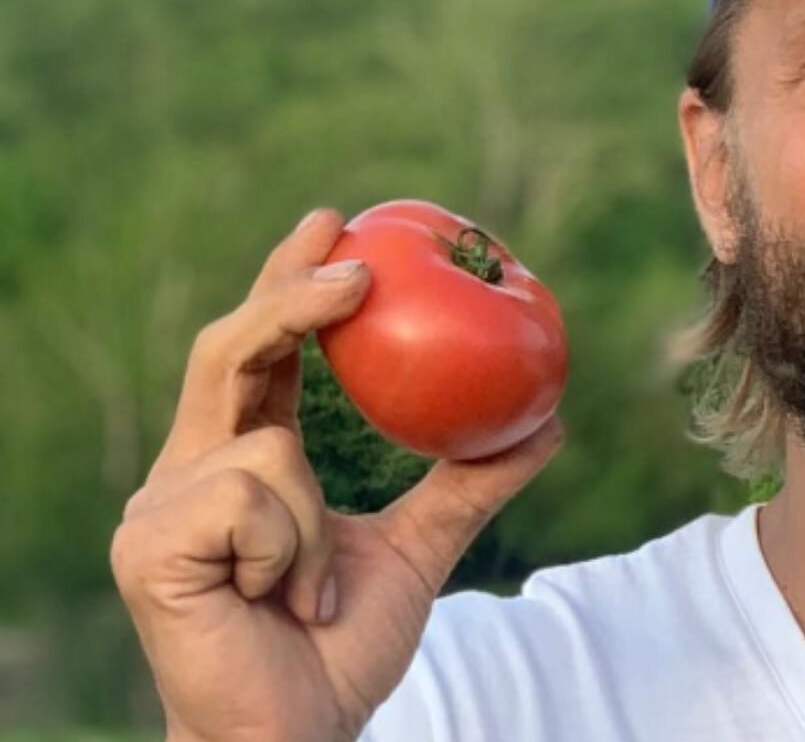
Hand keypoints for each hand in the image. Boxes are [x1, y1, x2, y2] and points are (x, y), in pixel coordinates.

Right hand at [109, 209, 563, 741]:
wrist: (303, 732)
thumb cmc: (340, 648)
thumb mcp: (423, 549)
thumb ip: (471, 483)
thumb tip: (550, 422)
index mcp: (238, 462)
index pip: (262, 354)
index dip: (289, 283)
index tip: (336, 223)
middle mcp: (187, 472)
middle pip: (231, 352)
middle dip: (290, 299)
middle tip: (354, 271)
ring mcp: (157, 508)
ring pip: (272, 445)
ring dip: (318, 523)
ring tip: (307, 591)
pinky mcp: (145, 544)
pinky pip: (257, 497)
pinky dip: (295, 551)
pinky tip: (274, 601)